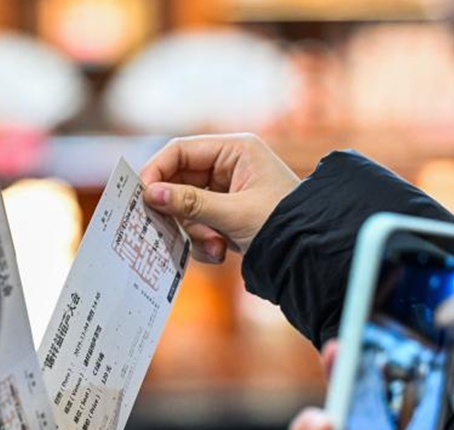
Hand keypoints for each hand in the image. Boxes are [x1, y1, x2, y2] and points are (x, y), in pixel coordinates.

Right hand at [140, 133, 299, 263]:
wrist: (312, 254)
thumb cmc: (284, 224)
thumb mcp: (234, 214)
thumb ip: (190, 203)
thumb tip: (149, 194)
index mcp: (236, 150)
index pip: (181, 151)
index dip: (157, 171)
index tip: (141, 196)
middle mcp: (229, 165)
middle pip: (180, 181)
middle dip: (180, 212)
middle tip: (170, 230)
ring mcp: (227, 190)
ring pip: (187, 207)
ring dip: (195, 232)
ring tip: (216, 248)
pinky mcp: (227, 214)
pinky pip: (199, 224)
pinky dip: (203, 241)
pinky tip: (221, 253)